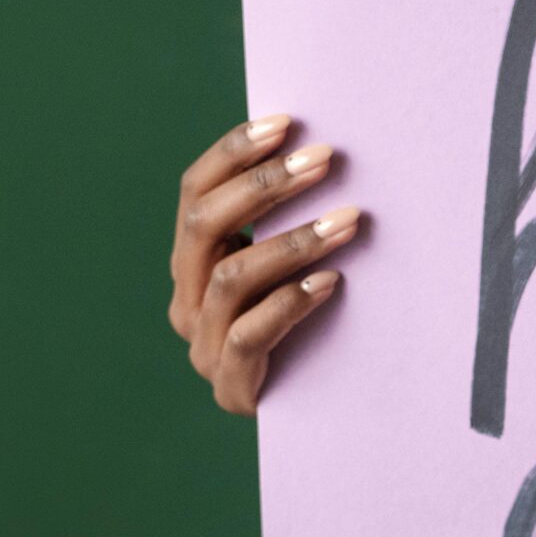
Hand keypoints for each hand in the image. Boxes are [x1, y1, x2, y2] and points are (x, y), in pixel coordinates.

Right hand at [168, 115, 362, 413]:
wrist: (315, 415)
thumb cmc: (312, 324)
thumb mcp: (291, 266)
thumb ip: (288, 220)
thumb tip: (324, 147)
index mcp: (192, 261)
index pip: (194, 192)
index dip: (233, 153)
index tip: (286, 122)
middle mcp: (187, 298)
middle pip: (205, 225)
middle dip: (265, 185)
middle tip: (324, 158)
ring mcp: (203, 344)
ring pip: (233, 278)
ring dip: (294, 241)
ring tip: (348, 219)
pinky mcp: (232, 385)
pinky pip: (251, 335)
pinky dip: (291, 303)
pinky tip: (332, 282)